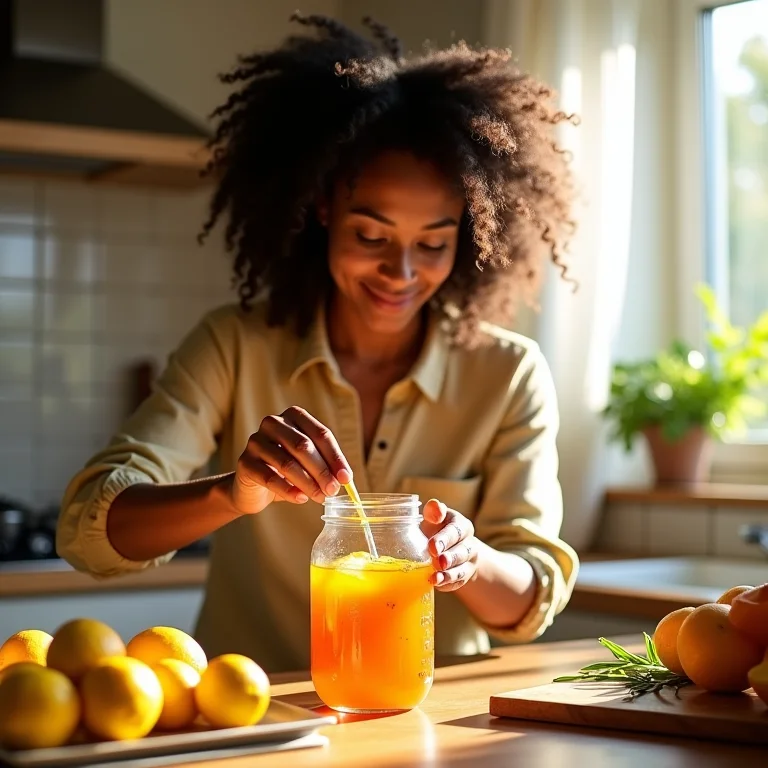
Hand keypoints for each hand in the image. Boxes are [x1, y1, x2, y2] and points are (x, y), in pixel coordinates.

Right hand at [231, 406, 352, 513]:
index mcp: (294, 416)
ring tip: (319, 497)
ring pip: (287, 462)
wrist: (254, 488)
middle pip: (303, 446)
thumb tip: (344, 479)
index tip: (346, 478)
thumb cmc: (287, 471)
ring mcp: (256, 441)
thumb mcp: (309, 464)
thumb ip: (326, 466)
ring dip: (307, 483)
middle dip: (322, 471)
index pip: (321, 434)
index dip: (335, 457)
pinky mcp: (244, 462)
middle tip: (333, 490)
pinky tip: (300, 499)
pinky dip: (288, 490)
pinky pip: (269, 477)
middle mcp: (273, 423)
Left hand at [421, 499, 477, 591]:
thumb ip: (434, 510)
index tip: (432, 546)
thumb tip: (434, 507)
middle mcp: (469, 544)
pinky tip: (436, 584)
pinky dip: (447, 584)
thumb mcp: (434, 517)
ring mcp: (468, 562)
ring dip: (449, 574)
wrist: (445, 548)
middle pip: (463, 552)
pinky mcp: (464, 577)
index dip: (445, 539)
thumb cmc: (436, 529)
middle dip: (450, 558)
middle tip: (438, 562)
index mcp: (462, 526)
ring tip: (436, 577)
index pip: (456, 532)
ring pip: (462, 569)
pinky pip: (458, 582)